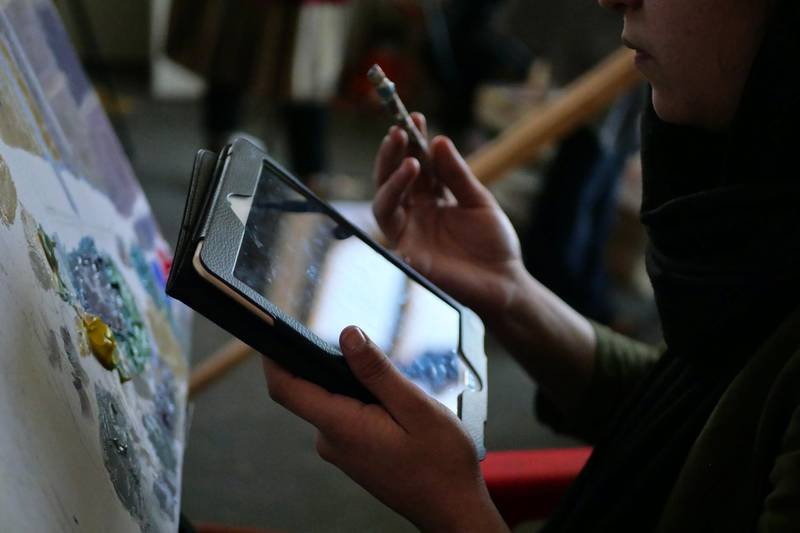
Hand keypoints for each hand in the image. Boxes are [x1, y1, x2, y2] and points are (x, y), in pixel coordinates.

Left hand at [263, 326, 507, 532]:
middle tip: (376, 359)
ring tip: (396, 394)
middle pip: (310, 388)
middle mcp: (331, 440)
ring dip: (356, 386)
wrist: (452, 509)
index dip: (273, 357)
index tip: (274, 329)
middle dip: (336, 365)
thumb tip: (347, 335)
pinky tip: (395, 411)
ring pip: (332, 401)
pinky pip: (345, 416)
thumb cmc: (441, 463)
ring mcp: (340, 450)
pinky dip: (363, 403)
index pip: (286, 388)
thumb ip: (377, 371)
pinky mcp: (351, 453)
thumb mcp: (416, 407)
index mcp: (342, 426)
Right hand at [372, 114, 524, 317]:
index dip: (412, 141)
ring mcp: (409, 235)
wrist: (505, 282)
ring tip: (412, 163)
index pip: (414, 164)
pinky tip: (407, 195)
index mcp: (432, 199)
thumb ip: (457, 175)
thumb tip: (438, 141)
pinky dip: (395, 212)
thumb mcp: (478, 201)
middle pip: (392, 180)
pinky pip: (392, 235)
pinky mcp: (409, 256)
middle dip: (392, 155)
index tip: (415, 117)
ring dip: (393, 180)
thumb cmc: (493, 244)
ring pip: (384, 203)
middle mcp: (415, 214)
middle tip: (399, 131)